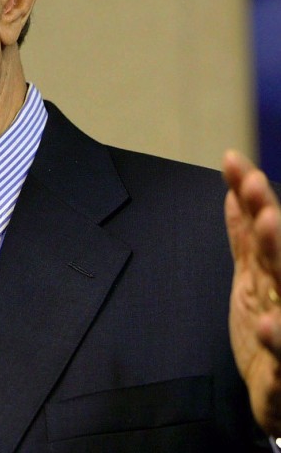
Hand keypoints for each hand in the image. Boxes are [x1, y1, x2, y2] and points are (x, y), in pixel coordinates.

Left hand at [225, 149, 280, 435]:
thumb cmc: (273, 332)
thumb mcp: (254, 277)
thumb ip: (245, 236)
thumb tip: (234, 187)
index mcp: (279, 275)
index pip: (269, 232)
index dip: (256, 200)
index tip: (236, 165)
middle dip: (277, 236)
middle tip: (263, 203)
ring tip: (269, 241)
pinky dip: (278, 345)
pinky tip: (265, 327)